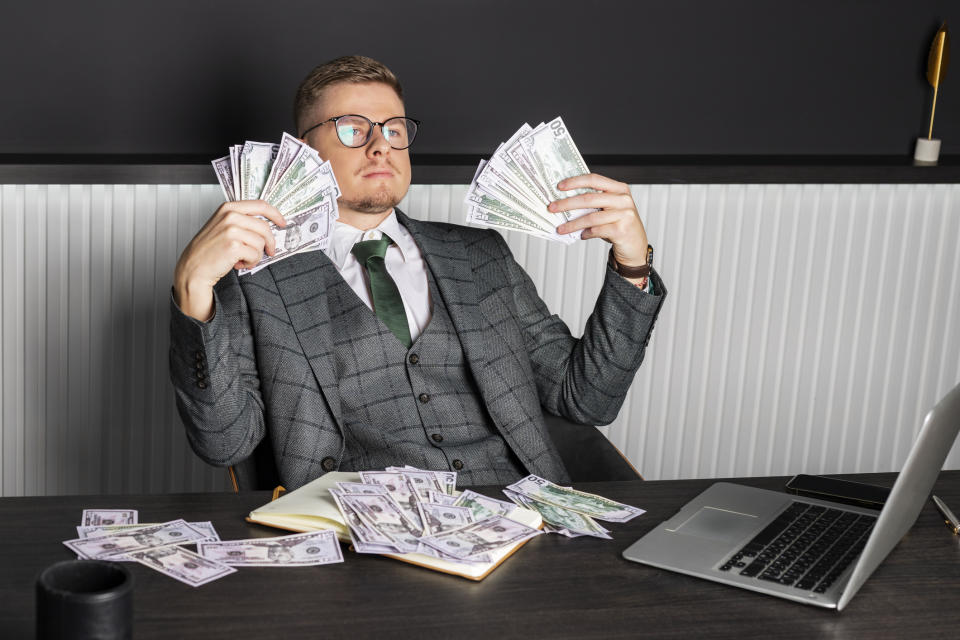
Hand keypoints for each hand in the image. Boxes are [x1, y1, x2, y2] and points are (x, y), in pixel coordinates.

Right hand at [173, 200, 285, 320]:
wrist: (193, 267)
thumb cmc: (209, 249)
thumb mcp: (223, 226)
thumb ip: (243, 221)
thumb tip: (269, 225)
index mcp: (229, 208)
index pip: (261, 205)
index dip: (276, 214)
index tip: (283, 222)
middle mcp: (230, 216)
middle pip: (265, 227)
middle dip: (269, 242)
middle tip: (267, 251)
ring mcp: (231, 230)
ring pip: (261, 242)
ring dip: (256, 254)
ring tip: (243, 258)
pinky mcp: (233, 246)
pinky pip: (256, 254)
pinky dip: (251, 262)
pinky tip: (238, 263)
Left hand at [549, 173, 648, 271]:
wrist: (636, 244)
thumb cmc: (619, 224)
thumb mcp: (610, 208)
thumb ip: (595, 201)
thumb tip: (566, 200)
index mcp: (619, 189)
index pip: (594, 180)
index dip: (576, 182)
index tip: (560, 186)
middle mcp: (623, 199)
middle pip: (589, 198)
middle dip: (567, 204)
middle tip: (552, 208)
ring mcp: (624, 215)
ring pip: (591, 217)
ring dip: (572, 224)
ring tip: (561, 228)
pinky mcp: (622, 230)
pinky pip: (597, 231)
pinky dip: (586, 233)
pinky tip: (582, 235)